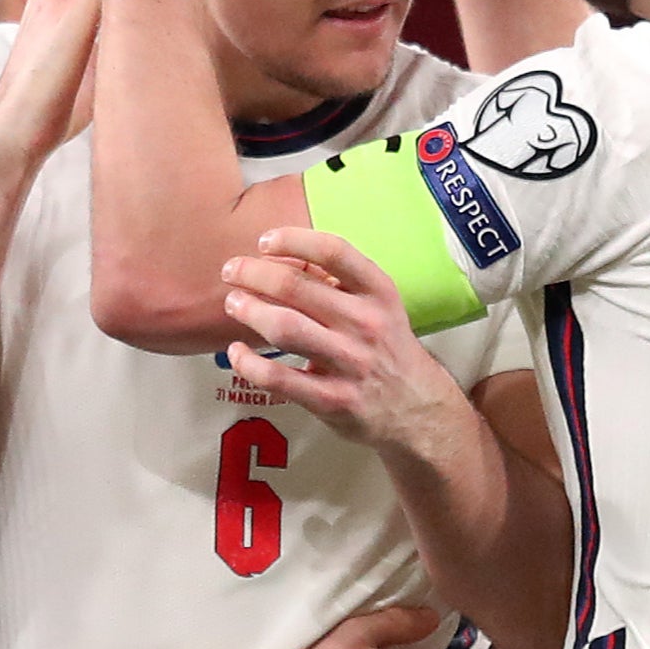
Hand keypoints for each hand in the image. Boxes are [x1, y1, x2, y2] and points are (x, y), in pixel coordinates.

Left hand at [217, 228, 470, 456]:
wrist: (418, 408)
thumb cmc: (386, 349)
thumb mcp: (380, 307)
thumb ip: (340, 283)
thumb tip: (283, 257)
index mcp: (378, 293)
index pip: (334, 252)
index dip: (292, 240)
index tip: (265, 241)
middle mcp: (366, 324)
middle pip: (295, 287)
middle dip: (253, 273)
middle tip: (232, 271)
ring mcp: (350, 364)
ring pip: (284, 327)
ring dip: (249, 310)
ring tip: (234, 304)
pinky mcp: (332, 400)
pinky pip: (278, 378)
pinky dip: (248, 363)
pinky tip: (237, 352)